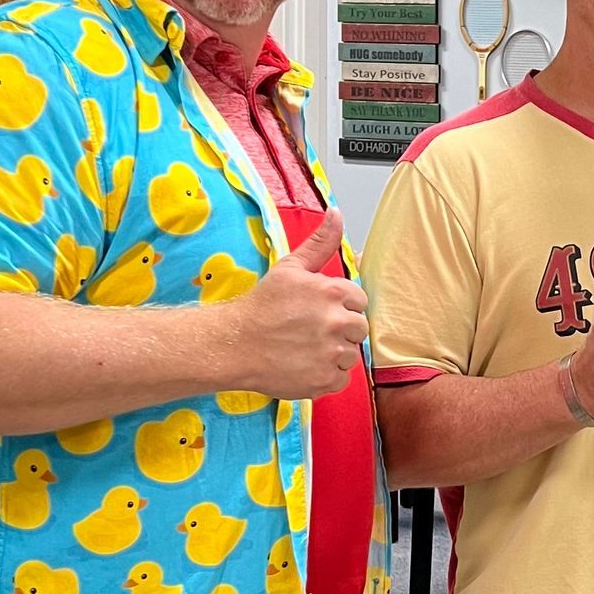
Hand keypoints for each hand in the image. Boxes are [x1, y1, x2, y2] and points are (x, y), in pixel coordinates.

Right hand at [220, 209, 368, 399]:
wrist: (234, 344)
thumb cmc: (261, 305)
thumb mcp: (290, 268)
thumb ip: (320, 243)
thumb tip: (336, 213)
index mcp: (333, 292)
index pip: (359, 301)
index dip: (340, 305)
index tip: (318, 310)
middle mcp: (336, 322)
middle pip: (359, 328)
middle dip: (340, 329)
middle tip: (310, 330)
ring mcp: (331, 353)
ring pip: (350, 354)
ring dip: (333, 352)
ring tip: (304, 347)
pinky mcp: (324, 380)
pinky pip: (340, 377)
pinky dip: (325, 374)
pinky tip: (303, 364)